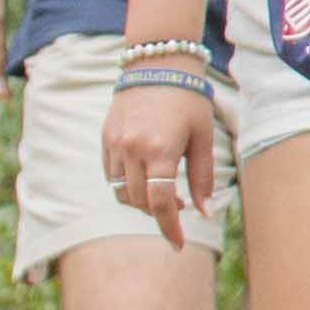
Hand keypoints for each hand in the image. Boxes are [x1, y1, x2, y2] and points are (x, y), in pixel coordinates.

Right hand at [100, 78, 227, 251]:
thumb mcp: (203, 137)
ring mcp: (114, 145)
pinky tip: (145, 176)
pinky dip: (126, 185)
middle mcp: (132, 150)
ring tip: (163, 190)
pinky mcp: (105, 139)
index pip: (160, 202)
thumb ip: (202, 176)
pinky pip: (110, 175)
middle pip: (138, 201)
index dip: (169, 227)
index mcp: (160, 150)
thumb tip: (204, 212)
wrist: (157, 65)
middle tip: (180, 204)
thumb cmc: (189, 100)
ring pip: (120, 192)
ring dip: (140, 201)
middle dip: (158, 212)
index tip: (178, 244)